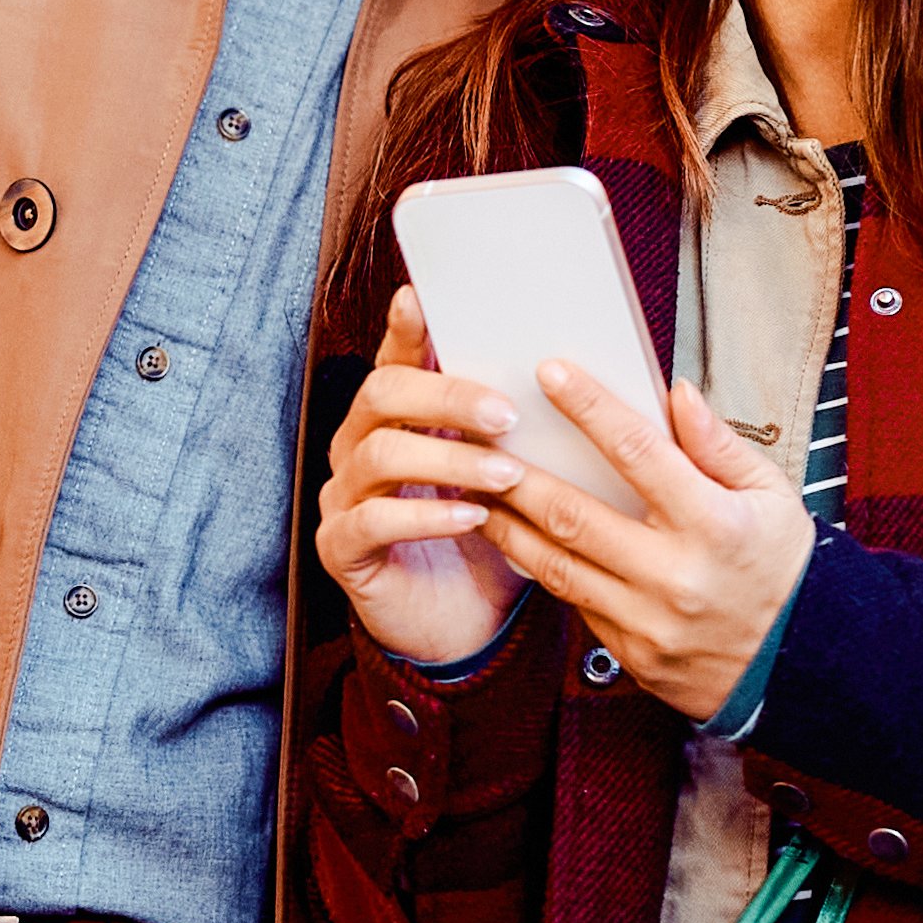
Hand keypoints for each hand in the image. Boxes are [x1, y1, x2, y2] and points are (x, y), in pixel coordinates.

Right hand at [314, 291, 532, 668]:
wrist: (466, 625)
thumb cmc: (492, 542)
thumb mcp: (514, 475)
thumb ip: (526, 427)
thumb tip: (581, 374)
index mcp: (399, 419)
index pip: (397, 358)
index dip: (404, 328)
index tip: (421, 298)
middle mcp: (360, 446)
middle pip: (383, 393)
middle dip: (446, 395)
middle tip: (506, 413)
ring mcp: (345, 496)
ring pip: (379, 453)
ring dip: (449, 458)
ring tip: (506, 474)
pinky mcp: (342, 548)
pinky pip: (370, 521)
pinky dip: (424, 516)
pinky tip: (470, 518)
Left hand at [480, 357, 808, 722]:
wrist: (804, 664)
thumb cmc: (784, 567)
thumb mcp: (772, 496)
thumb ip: (718, 445)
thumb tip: (676, 393)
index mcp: (716, 525)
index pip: (639, 452)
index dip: (589, 407)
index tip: (549, 372)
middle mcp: (677, 575)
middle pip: (573, 515)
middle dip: (516, 474)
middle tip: (477, 439)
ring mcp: (650, 622)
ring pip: (556, 566)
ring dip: (508, 525)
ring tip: (475, 489)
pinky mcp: (632, 655)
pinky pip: (572, 604)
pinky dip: (538, 569)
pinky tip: (511, 539)